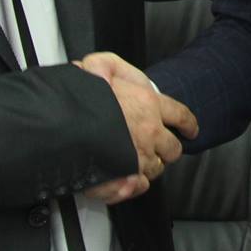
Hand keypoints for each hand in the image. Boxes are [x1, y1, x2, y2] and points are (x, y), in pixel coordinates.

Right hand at [75, 54, 197, 202]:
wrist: (60, 125)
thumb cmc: (78, 99)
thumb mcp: (96, 66)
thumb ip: (107, 65)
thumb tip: (104, 70)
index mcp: (148, 104)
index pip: (180, 115)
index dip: (187, 124)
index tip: (190, 130)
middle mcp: (149, 132)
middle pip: (173, 148)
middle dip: (168, 148)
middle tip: (157, 147)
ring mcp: (139, 157)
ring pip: (155, 168)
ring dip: (148, 165)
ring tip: (134, 160)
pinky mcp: (126, 177)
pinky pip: (140, 185)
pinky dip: (135, 184)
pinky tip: (126, 177)